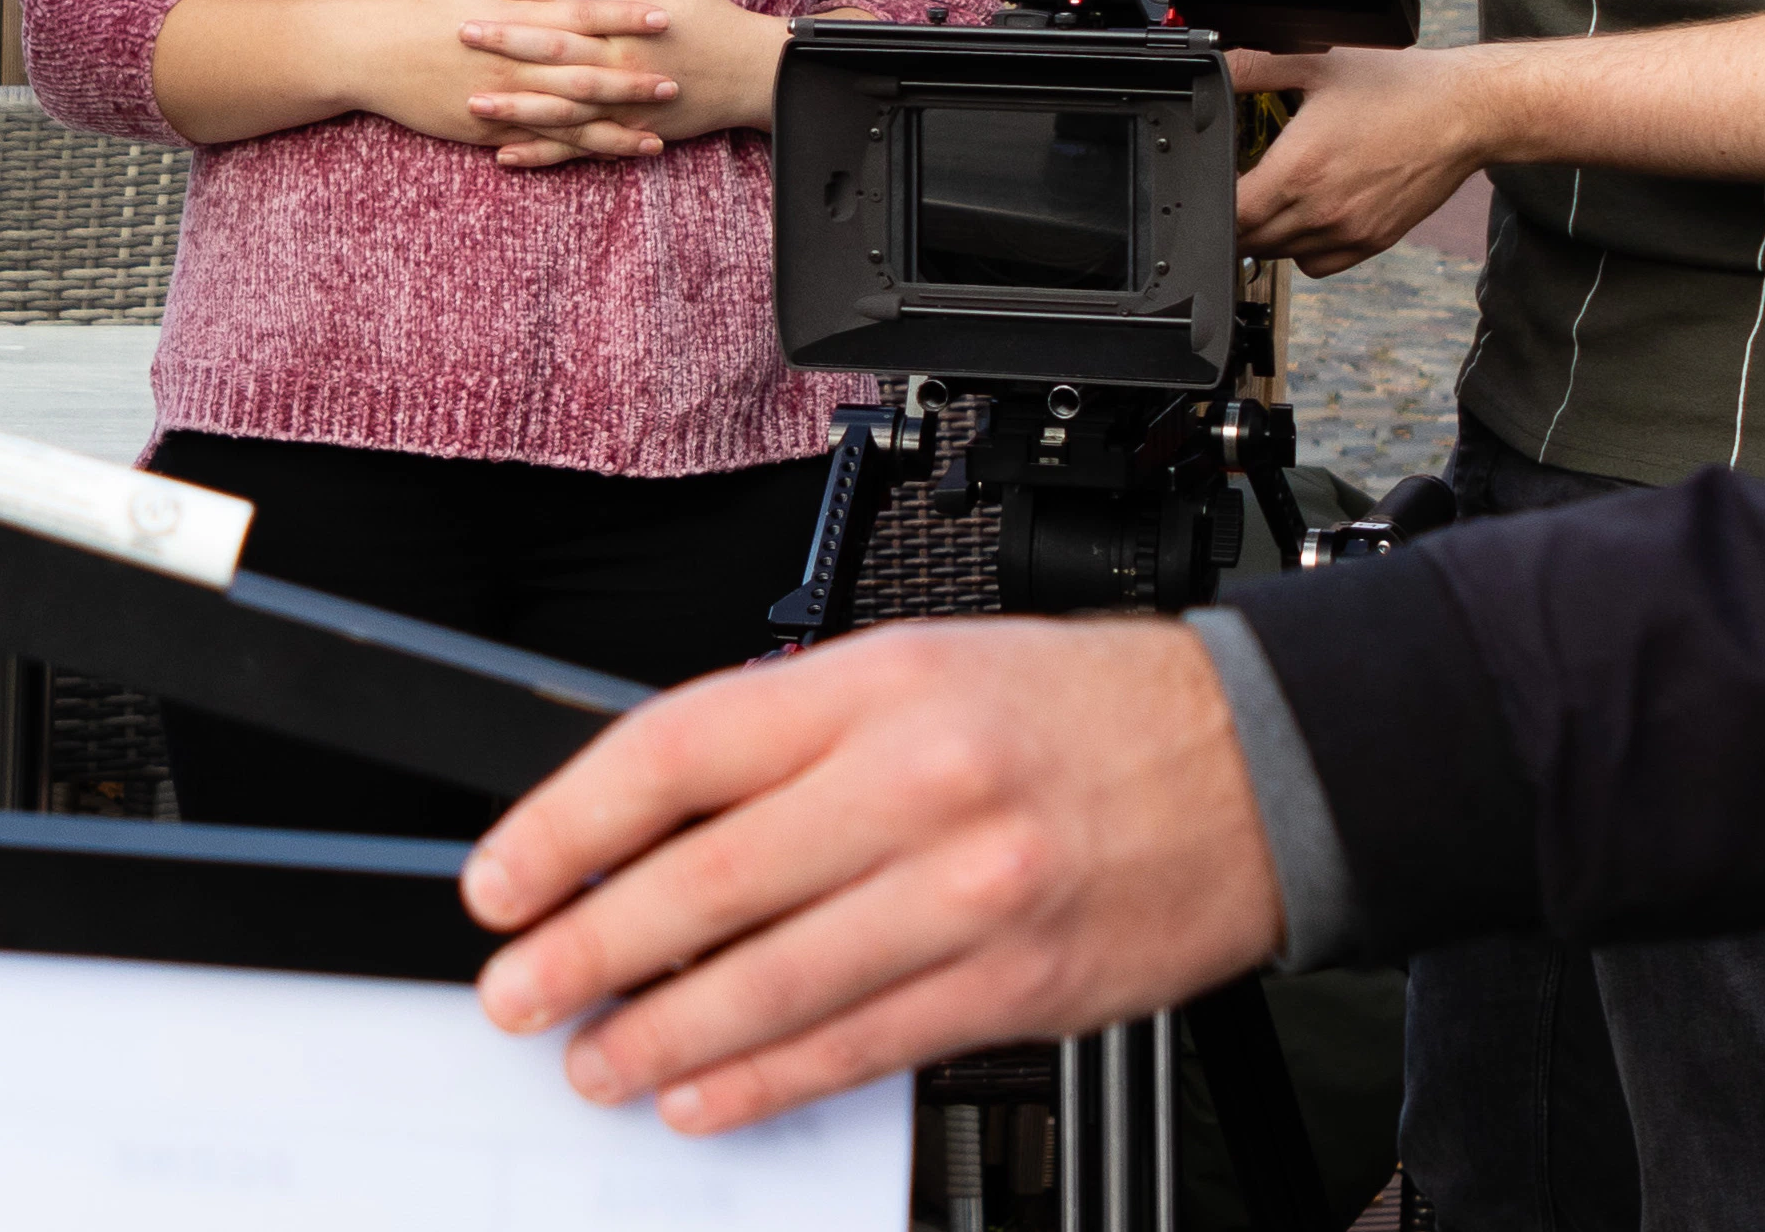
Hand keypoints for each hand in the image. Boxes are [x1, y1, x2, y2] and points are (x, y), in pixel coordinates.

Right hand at [331, 0, 682, 165]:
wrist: (371, 53)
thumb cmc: (422, 4)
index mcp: (517, 16)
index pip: (582, 13)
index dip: (626, 16)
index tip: (665, 17)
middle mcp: (516, 60)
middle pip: (586, 69)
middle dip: (633, 76)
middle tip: (676, 80)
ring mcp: (505, 99)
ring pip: (572, 116)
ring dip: (617, 123)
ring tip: (659, 130)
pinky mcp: (491, 130)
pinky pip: (544, 144)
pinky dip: (580, 151)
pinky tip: (611, 155)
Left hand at [455, 0, 793, 161]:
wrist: (753, 74)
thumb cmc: (709, 18)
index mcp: (627, 22)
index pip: (563, 1)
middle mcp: (621, 64)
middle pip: (554, 53)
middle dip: (504, 44)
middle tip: (458, 34)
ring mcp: (623, 105)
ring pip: (561, 108)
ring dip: (515, 108)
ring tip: (471, 104)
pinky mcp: (628, 132)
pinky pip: (579, 148)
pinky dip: (543, 154)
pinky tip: (505, 155)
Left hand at [459, 618, 1283, 1130]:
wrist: (1261, 763)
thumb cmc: (1078, 712)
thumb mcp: (919, 670)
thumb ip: (792, 739)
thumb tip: (651, 827)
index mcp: (876, 684)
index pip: (676, 751)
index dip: (567, 824)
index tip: (503, 879)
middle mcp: (915, 782)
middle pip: (706, 878)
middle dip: (589, 949)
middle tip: (519, 993)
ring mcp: (968, 890)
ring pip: (773, 980)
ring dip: (663, 1036)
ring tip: (598, 1061)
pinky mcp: (1012, 983)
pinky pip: (859, 1045)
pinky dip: (766, 1078)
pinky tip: (706, 1094)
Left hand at [1229, 43, 1500, 273]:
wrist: (1466, 112)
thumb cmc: (1400, 87)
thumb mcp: (1317, 61)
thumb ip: (1255, 64)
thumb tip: (1217, 62)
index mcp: (1299, 170)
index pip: (1229, 212)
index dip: (1211, 199)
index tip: (1215, 178)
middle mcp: (1321, 212)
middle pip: (1248, 239)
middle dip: (1234, 215)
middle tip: (1238, 183)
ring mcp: (1348, 233)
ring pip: (1279, 255)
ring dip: (1264, 234)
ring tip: (1271, 196)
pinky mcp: (1372, 242)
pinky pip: (1317, 265)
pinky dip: (1301, 249)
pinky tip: (1306, 215)